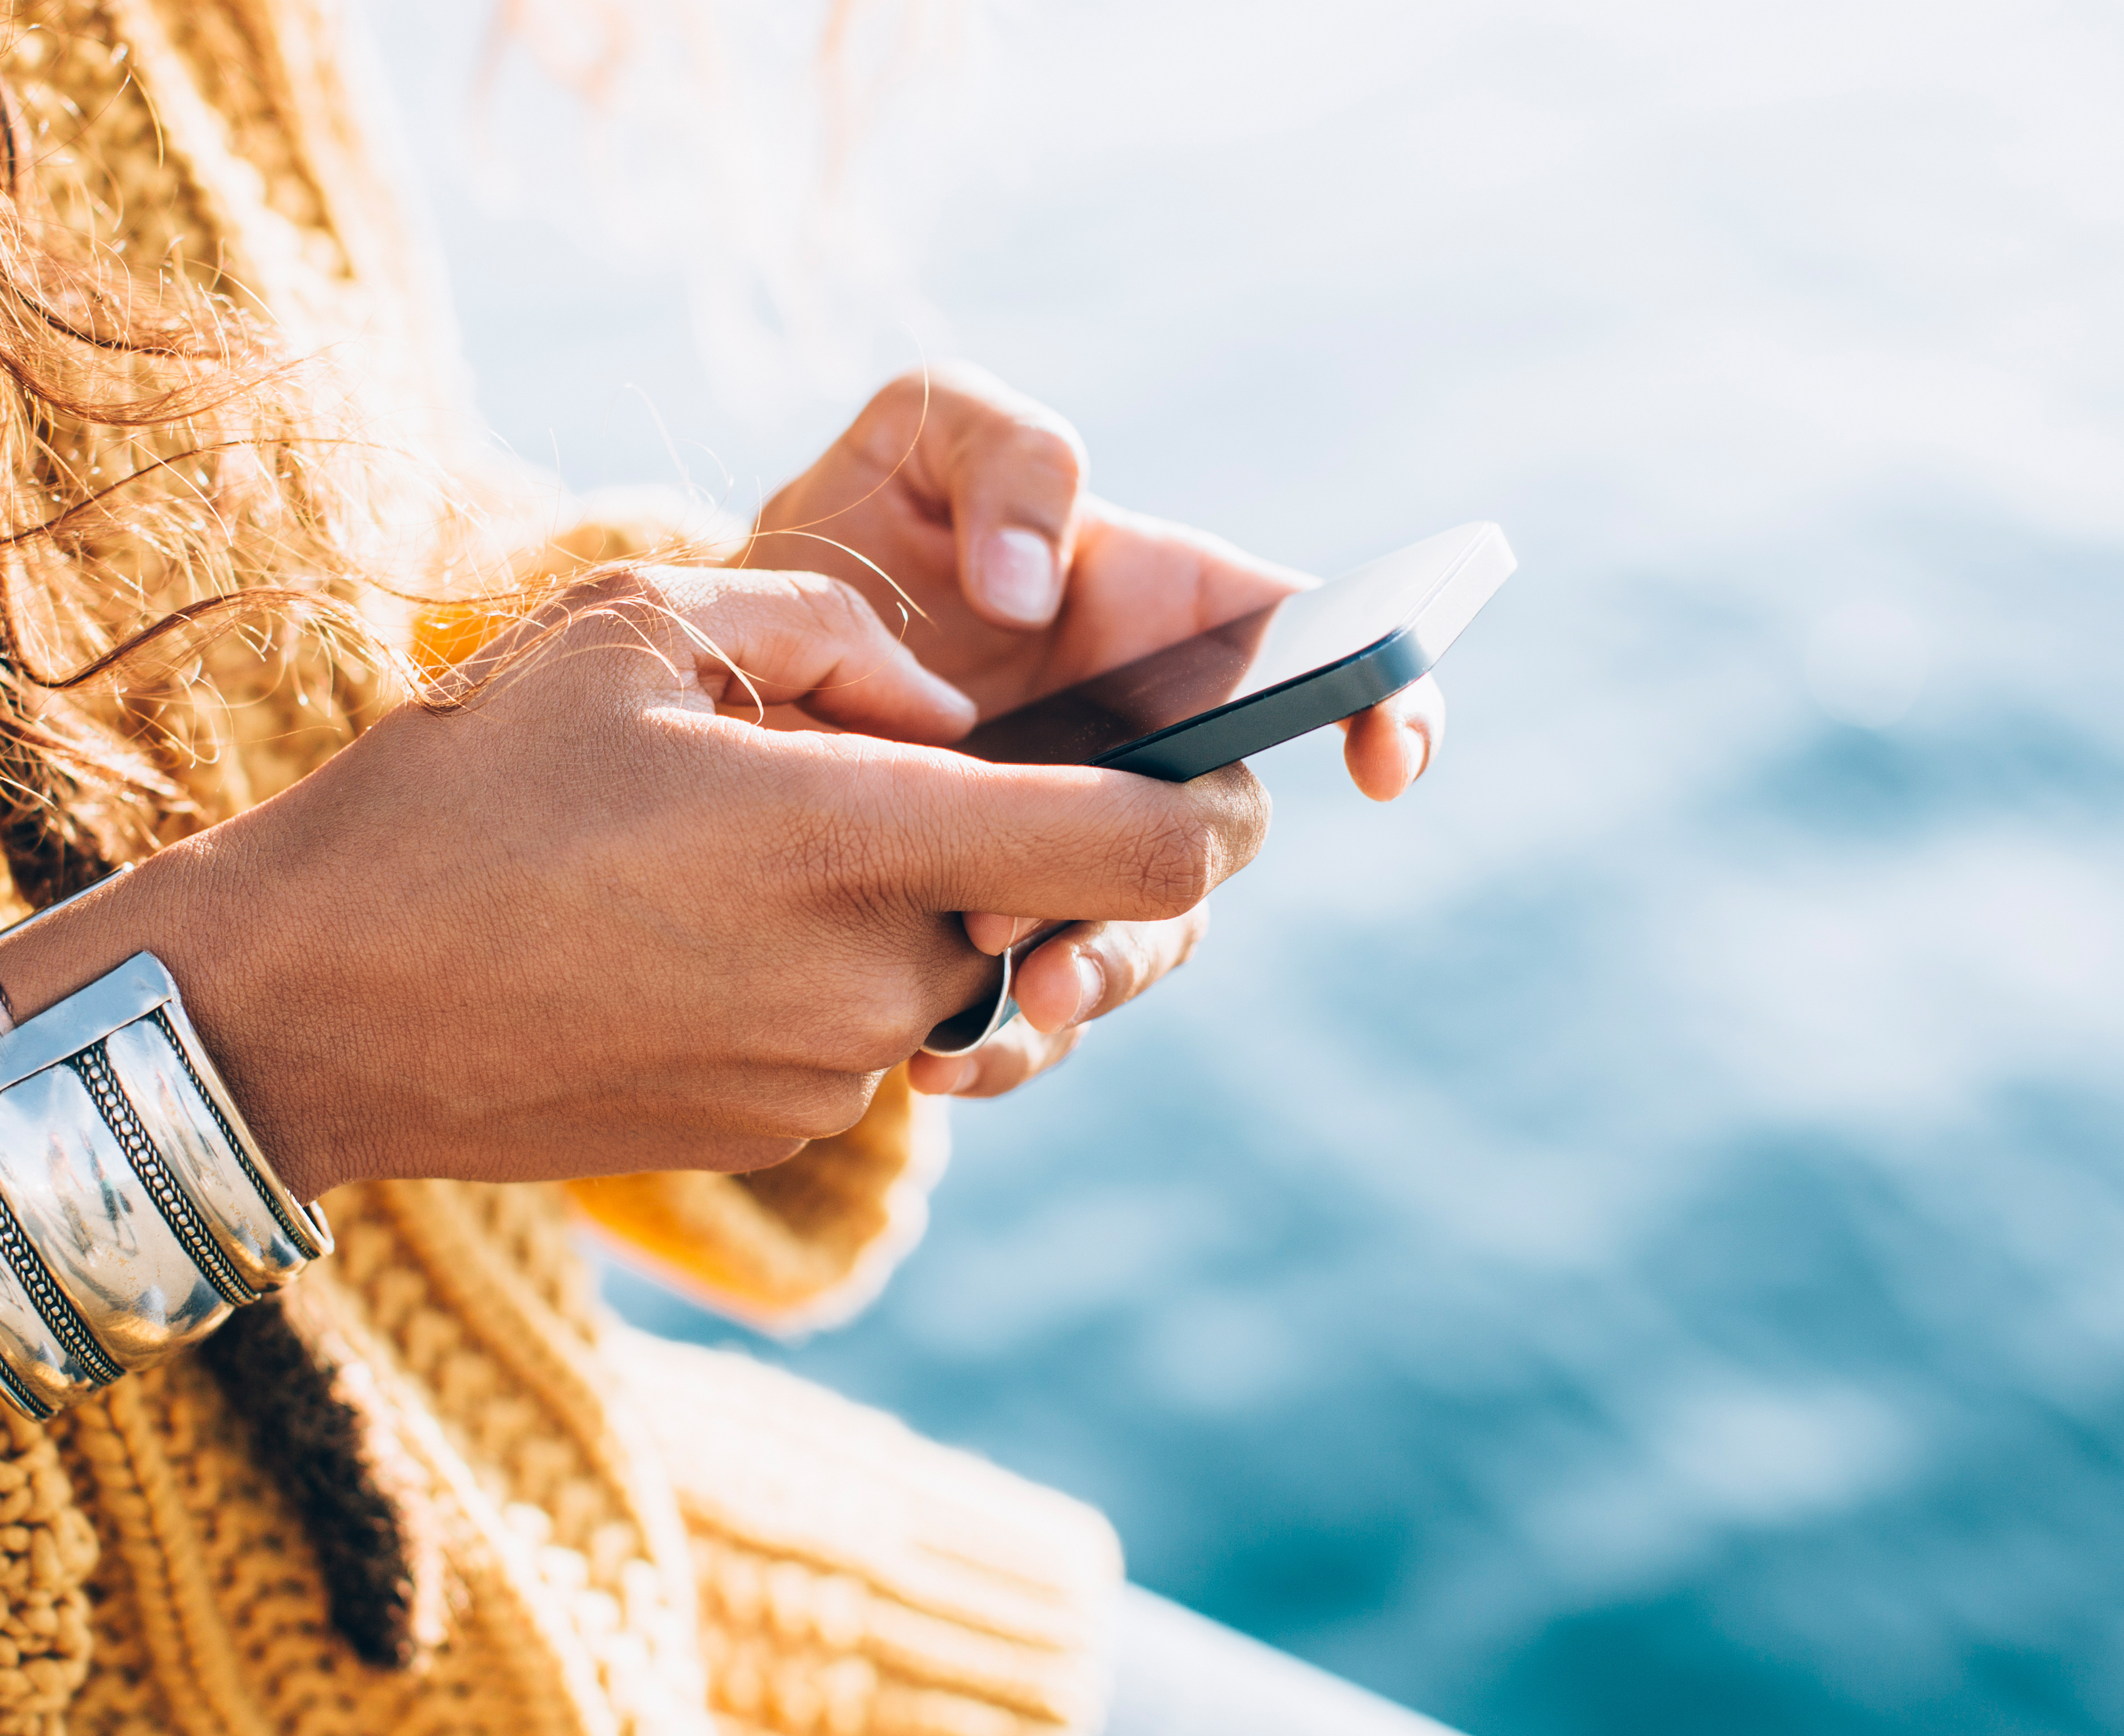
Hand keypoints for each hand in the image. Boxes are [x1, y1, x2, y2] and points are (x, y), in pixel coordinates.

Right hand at [0, 565, 1270, 1188]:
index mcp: (862, 845)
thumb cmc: (457, 793)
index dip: (1207, 797)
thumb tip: (943, 705)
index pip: (1154, 852)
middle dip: (999, 835)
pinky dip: (820, 967)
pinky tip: (681, 923)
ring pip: (945, 965)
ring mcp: (826, 1078)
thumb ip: (835, 635)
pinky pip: (862, 1031)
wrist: (306, 1007)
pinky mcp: (771, 1131)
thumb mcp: (635, 625)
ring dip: (893, 900)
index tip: (1187, 757)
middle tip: (862, 771)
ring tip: (730, 844)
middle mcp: (876, 984)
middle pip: (1046, 908)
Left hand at [746, 364, 1445, 1095]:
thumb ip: (1007, 455)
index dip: (1390, 702)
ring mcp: (1079, 846)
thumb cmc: (861, 524)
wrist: (733, 654)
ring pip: (1141, 942)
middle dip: (1168, 885)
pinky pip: (1035, 1015)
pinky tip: (933, 1060)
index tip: (1381, 758)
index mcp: (1171, 621)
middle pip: (1217, 841)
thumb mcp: (921, 437)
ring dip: (1091, 981)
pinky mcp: (998, 922)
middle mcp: (1146, 750)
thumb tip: (1031, 587)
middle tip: (1071, 903)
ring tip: (1008, 999)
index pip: (1320, 658)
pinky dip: (1000, 1048)